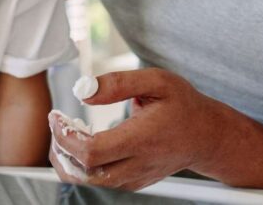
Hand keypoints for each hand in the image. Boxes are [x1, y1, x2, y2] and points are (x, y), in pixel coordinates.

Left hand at [48, 68, 226, 191]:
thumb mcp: (158, 81)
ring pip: (89, 181)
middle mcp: (137, 164)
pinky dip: (83, 165)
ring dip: (68, 160)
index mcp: (141, 139)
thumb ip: (120, 83)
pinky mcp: (133, 182)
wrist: (206, 136)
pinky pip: (100, 181)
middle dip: (60, 151)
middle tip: (58, 124)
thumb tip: (85, 91)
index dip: (66, 136)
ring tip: (67, 132)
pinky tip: (84, 142)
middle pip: (84, 174)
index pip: (92, 151)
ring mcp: (134, 178)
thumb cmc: (183, 107)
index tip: (56, 116)